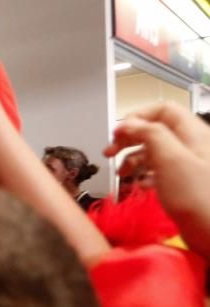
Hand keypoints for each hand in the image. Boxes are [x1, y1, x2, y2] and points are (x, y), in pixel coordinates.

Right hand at [105, 103, 209, 258]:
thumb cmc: (197, 197)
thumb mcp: (170, 159)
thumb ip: (150, 135)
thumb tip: (128, 124)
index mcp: (193, 133)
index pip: (162, 110)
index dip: (137, 117)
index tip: (117, 133)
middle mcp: (191, 145)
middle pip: (156, 129)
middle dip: (130, 138)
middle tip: (110, 152)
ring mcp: (188, 165)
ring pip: (155, 150)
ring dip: (133, 158)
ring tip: (121, 172)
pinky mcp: (183, 184)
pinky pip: (158, 171)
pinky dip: (143, 175)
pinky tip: (137, 185)